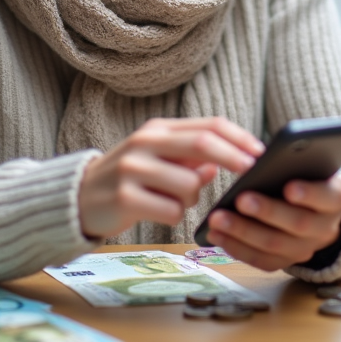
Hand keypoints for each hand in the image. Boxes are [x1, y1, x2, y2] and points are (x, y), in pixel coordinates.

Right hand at [78, 117, 263, 239]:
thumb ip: (190, 157)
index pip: (208, 125)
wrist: (79, 199)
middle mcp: (145, 142)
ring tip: (174, 201)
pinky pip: (171, 211)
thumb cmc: (129, 179)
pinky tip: (156, 212)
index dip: (238, 137)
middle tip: (253, 174)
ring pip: (189, 185)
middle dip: (234, 158)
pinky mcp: (125, 197)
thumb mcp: (158, 159)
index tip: (260, 153)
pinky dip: (174, 216)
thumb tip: (223, 162)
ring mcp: (133, 168)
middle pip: (201, 143)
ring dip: (193, 199)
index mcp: (158, 129)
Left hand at [204, 175, 340, 271]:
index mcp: (337, 197)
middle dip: (267, 211)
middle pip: (298, 223)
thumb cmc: (306, 178)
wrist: (316, 211)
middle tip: (241, 199)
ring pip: (275, 245)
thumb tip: (263, 158)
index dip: (310, 194)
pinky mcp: (286, 262)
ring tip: (218, 218)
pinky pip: (262, 261)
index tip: (289, 187)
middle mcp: (326, 228)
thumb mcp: (309, 167)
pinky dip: (237, 249)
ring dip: (243, 232)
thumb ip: (295, 163)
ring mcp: (307, 249)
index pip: (329, 197)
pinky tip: (217, 235)